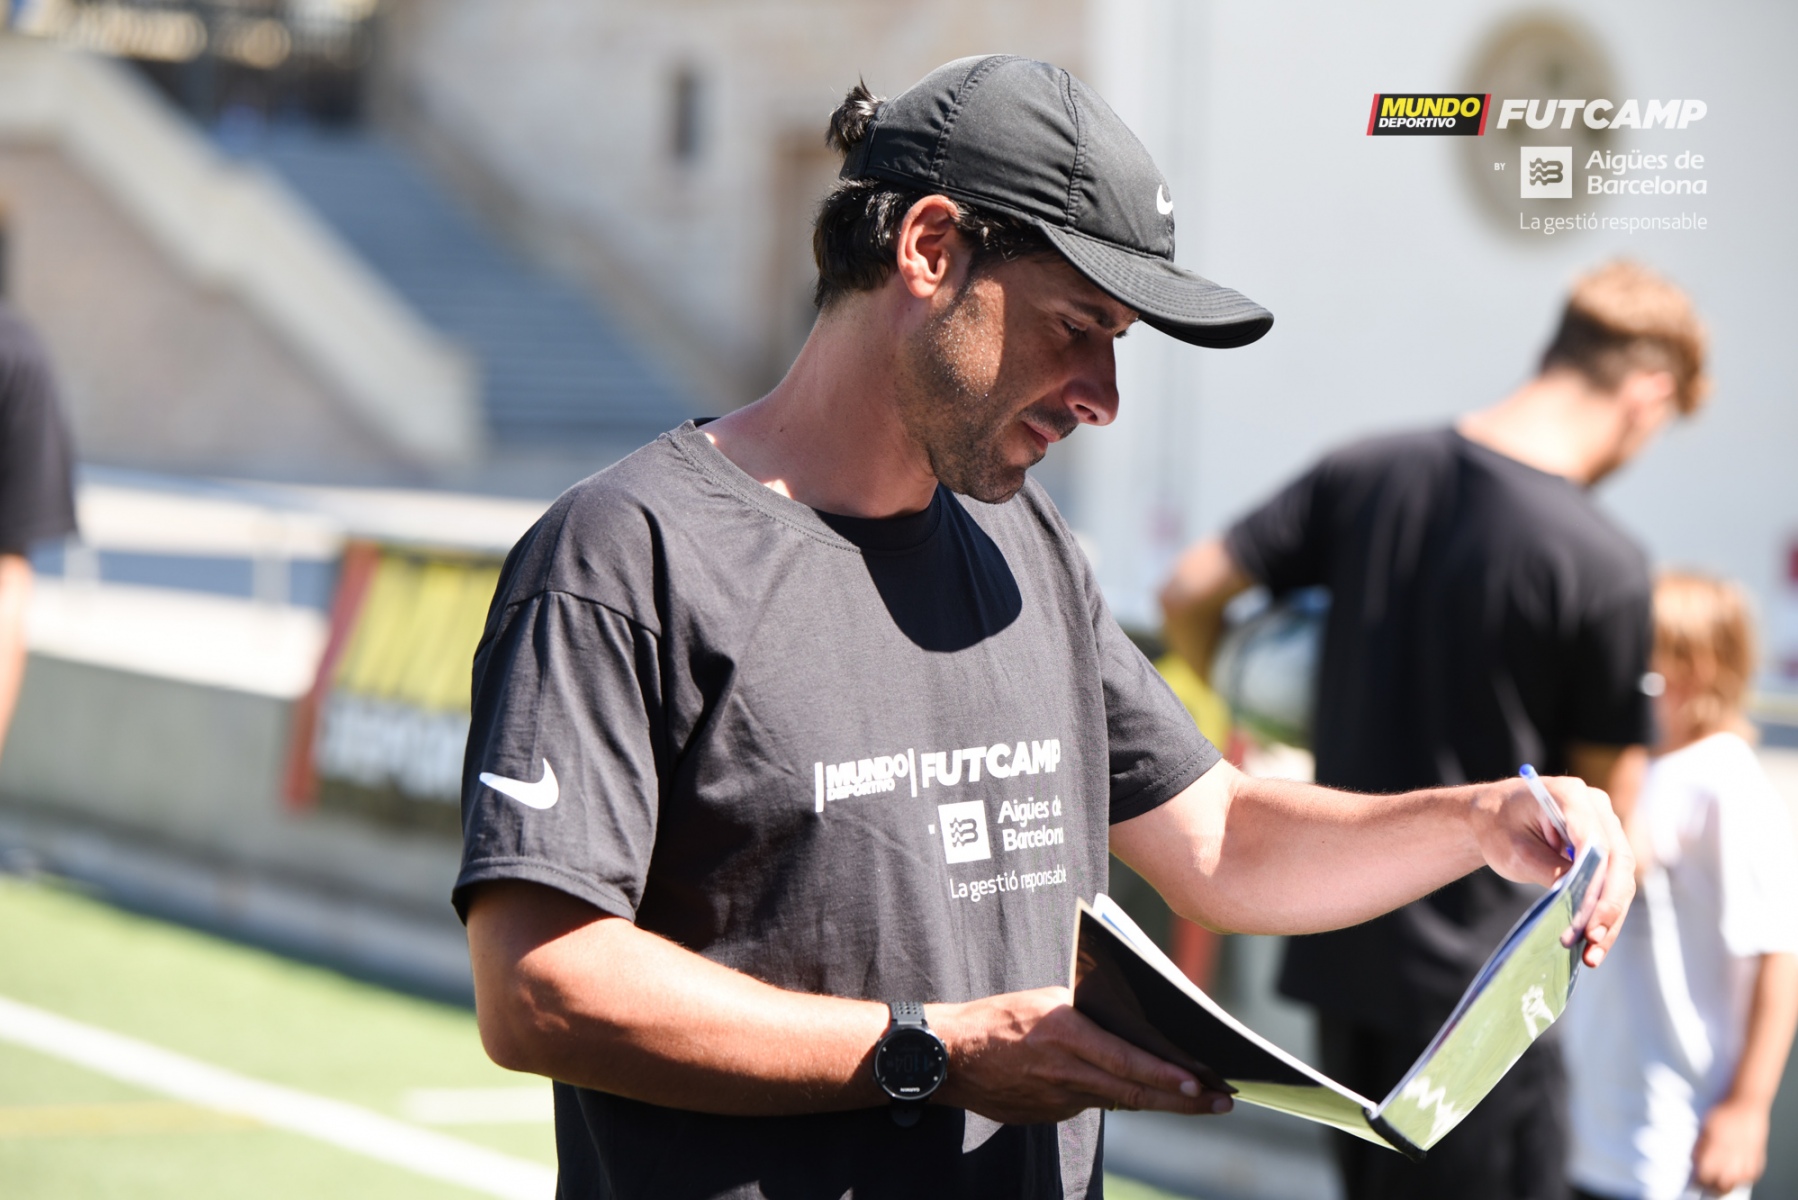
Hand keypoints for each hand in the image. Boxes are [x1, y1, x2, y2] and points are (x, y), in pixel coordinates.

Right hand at [926, 986, 1234, 1123]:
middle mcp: (1066, 1071)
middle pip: (1135, 1093)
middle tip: (1221, 1102)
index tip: (1201, 1084)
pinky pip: (1093, 1103)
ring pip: (1120, 1101)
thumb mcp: (1047, 999)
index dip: (1167, 1077)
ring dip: (1160, 1101)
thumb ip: (1088, 1014)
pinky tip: (1140, 1093)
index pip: (1128, 1062)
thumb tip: (1132, 1024)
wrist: (950, 1056)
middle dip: (1184, 1101)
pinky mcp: (1050, 1114)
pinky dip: (1118, 1098)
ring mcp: (1058, 1099)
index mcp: (1067, 1035)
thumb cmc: (997, 1017)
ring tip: (1196, 1100)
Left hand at [1470, 774, 1634, 967]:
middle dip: (1607, 906)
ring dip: (1610, 919)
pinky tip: (1594, 945)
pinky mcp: (1606, 850)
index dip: (1596, 882)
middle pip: (1617, 862)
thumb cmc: (1497, 827)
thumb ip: (1548, 870)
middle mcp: (1597, 808)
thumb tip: (1578, 900)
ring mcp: (1606, 828)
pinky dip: (1604, 915)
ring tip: (1593, 954)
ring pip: (1620, 879)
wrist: (1492, 817)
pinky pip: (1612, 885)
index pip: (1595, 841)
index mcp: (1571, 795)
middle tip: (1592, 940)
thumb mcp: (1514, 851)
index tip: (1587, 916)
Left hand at [1692, 1097, 1769, 1194]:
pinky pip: (1751, 1177)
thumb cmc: (1723, 1112)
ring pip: (1737, 1182)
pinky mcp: (1758, 1158)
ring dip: (1727, 1184)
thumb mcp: (1705, 1127)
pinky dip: (1743, 1179)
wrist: (1747, 1104)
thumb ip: (1701, 1146)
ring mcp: (1747, 1158)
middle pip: (1722, 1184)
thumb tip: (1694, 1161)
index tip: (1693, 1181)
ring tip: (1720, 1183)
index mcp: (1717, 1147)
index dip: (1698, 1180)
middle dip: (1712, 1187)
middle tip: (1707, 1185)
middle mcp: (1733, 1155)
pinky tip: (1736, 1176)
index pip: (1705, 1174)